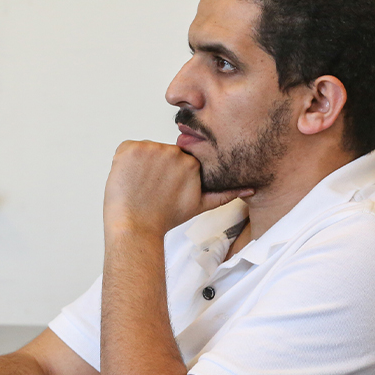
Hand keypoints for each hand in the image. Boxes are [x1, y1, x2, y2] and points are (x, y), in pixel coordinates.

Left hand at [103, 140, 251, 235]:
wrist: (136, 227)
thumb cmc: (164, 218)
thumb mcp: (199, 205)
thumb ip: (224, 194)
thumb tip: (250, 189)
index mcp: (191, 163)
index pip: (177, 157)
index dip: (167, 172)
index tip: (163, 186)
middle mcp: (174, 152)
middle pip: (161, 153)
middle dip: (154, 168)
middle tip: (150, 189)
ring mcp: (151, 149)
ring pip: (144, 151)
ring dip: (139, 165)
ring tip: (140, 186)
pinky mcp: (131, 148)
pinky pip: (127, 148)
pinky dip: (124, 161)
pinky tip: (128, 178)